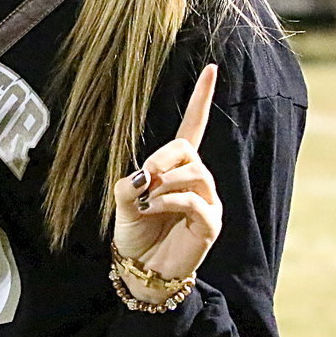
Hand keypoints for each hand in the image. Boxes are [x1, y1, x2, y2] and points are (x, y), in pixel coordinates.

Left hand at [111, 64, 221, 283]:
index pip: (193, 127)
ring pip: (194, 174)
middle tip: (144, 177)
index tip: (212, 69)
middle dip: (163, 158)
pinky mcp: (210, 225)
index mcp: (176, 168)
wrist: (140, 267)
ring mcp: (207, 203)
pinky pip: (196, 202)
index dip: (202, 99)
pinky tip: (154, 208)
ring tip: (148, 200)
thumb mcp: (122, 201)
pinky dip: (171, 201)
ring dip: (165, 183)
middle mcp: (197, 181)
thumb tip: (145, 175)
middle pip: (188, 150)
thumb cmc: (134, 232)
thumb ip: (130, 182)